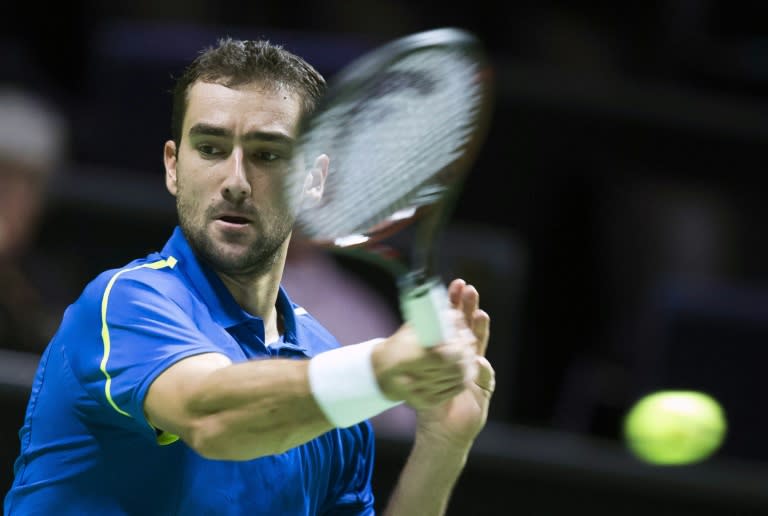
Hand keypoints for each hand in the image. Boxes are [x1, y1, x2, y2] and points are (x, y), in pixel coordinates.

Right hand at [372, 301, 477, 410]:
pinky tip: (465, 366)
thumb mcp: (410, 330)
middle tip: (469, 341)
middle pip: (453, 368)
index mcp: (406, 359)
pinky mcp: (427, 403)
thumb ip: (433, 322)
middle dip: (466, 353)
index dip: (457, 345)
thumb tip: (457, 312)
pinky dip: (463, 377)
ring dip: (468, 364)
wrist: (380, 374)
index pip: (442, 356)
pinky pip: (453, 390)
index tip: (464, 333)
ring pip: (456, 380)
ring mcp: (420, 394)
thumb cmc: (398, 346)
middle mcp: (412, 381)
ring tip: (469, 351)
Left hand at [414, 279, 493, 448]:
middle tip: (471, 291)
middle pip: (471, 328)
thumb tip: (411, 321)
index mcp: (453, 350)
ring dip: (480, 332)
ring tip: (479, 316)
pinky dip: (482, 370)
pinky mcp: (483, 390)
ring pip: (480, 348)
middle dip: (471, 309)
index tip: (458, 285)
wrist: (441, 429)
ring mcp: (477, 372)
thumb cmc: (430, 398)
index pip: (457, 322)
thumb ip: (421, 349)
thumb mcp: (421, 371)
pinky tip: (478, 361)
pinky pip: (484, 378)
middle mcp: (468, 357)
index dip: (458, 304)